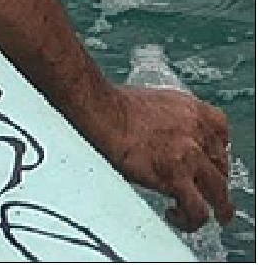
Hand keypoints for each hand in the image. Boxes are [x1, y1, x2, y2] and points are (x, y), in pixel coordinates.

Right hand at [92, 83, 233, 230]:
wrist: (100, 109)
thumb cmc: (113, 104)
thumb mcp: (154, 102)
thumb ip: (169, 120)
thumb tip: (162, 137)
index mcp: (192, 111)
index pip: (221, 134)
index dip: (214, 151)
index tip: (206, 160)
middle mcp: (197, 132)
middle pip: (221, 165)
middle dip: (213, 179)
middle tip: (203, 190)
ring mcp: (190, 154)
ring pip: (219, 192)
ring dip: (215, 206)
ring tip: (201, 214)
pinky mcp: (175, 176)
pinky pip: (197, 209)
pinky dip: (190, 219)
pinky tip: (175, 215)